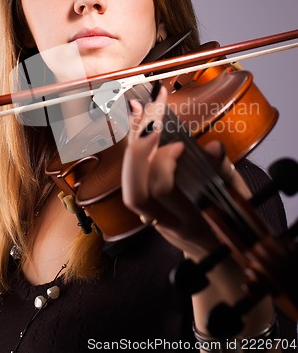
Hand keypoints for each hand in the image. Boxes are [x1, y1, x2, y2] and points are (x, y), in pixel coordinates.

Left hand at [122, 86, 250, 259]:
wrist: (215, 253)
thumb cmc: (229, 224)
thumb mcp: (237, 200)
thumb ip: (223, 173)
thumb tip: (214, 147)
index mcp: (190, 221)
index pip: (163, 193)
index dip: (163, 165)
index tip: (177, 143)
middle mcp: (165, 221)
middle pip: (136, 193)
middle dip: (140, 152)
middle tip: (151, 119)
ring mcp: (152, 217)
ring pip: (129, 187)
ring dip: (133, 147)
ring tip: (140, 112)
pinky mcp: (146, 207)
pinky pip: (133, 179)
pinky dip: (134, 149)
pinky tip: (137, 123)